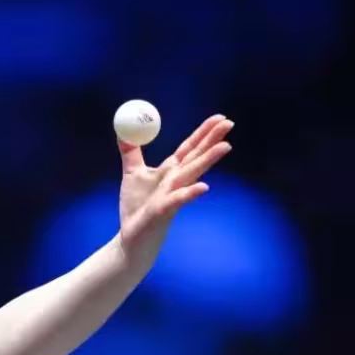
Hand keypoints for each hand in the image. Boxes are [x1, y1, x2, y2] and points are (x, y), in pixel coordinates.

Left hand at [117, 114, 234, 260]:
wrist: (131, 237)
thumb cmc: (136, 207)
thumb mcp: (132, 173)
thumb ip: (131, 151)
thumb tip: (124, 130)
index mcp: (170, 171)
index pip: (190, 148)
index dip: (204, 132)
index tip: (220, 117)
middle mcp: (175, 181)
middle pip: (196, 157)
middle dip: (212, 140)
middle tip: (230, 123)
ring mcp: (171, 196)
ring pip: (191, 175)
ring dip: (207, 160)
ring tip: (226, 146)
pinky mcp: (163, 211)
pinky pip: (177, 200)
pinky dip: (190, 193)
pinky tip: (204, 187)